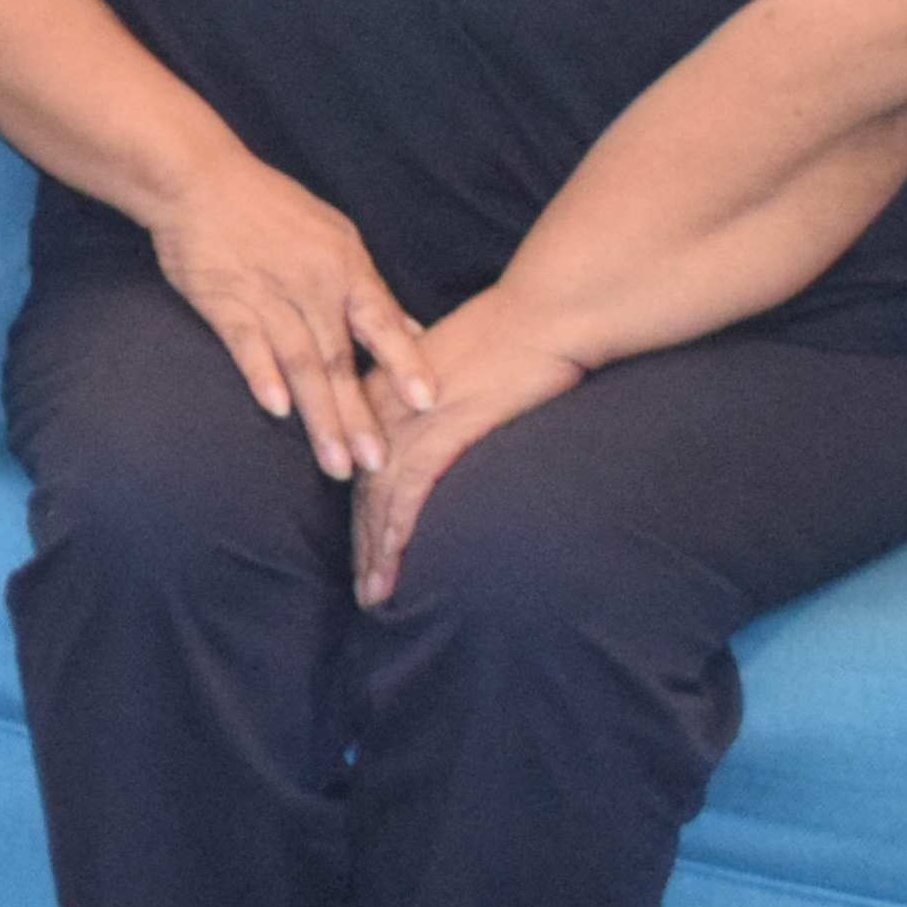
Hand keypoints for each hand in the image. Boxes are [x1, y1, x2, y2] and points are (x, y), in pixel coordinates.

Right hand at [146, 158, 437, 481]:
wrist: (198, 179)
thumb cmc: (271, 207)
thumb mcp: (335, 237)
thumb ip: (370, 290)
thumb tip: (412, 330)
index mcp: (345, 268)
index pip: (383, 324)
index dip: (405, 364)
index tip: (428, 404)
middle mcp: (312, 286)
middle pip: (341, 361)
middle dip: (361, 417)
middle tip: (379, 465)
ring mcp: (267, 294)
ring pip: (301, 364)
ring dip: (320, 417)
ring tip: (336, 464)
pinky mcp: (222, 299)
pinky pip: (246, 342)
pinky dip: (262, 374)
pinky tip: (277, 409)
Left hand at [351, 294, 587, 604]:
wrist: (546, 312)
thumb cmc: (519, 337)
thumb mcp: (464, 370)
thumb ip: (444, 403)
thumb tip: (450, 429)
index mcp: (385, 390)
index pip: (362, 462)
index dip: (361, 510)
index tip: (363, 550)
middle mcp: (384, 405)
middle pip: (360, 487)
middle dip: (361, 543)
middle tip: (365, 590)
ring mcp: (408, 418)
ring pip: (376, 497)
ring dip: (375, 551)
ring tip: (375, 595)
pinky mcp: (439, 429)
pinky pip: (406, 491)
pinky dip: (396, 531)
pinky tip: (391, 564)